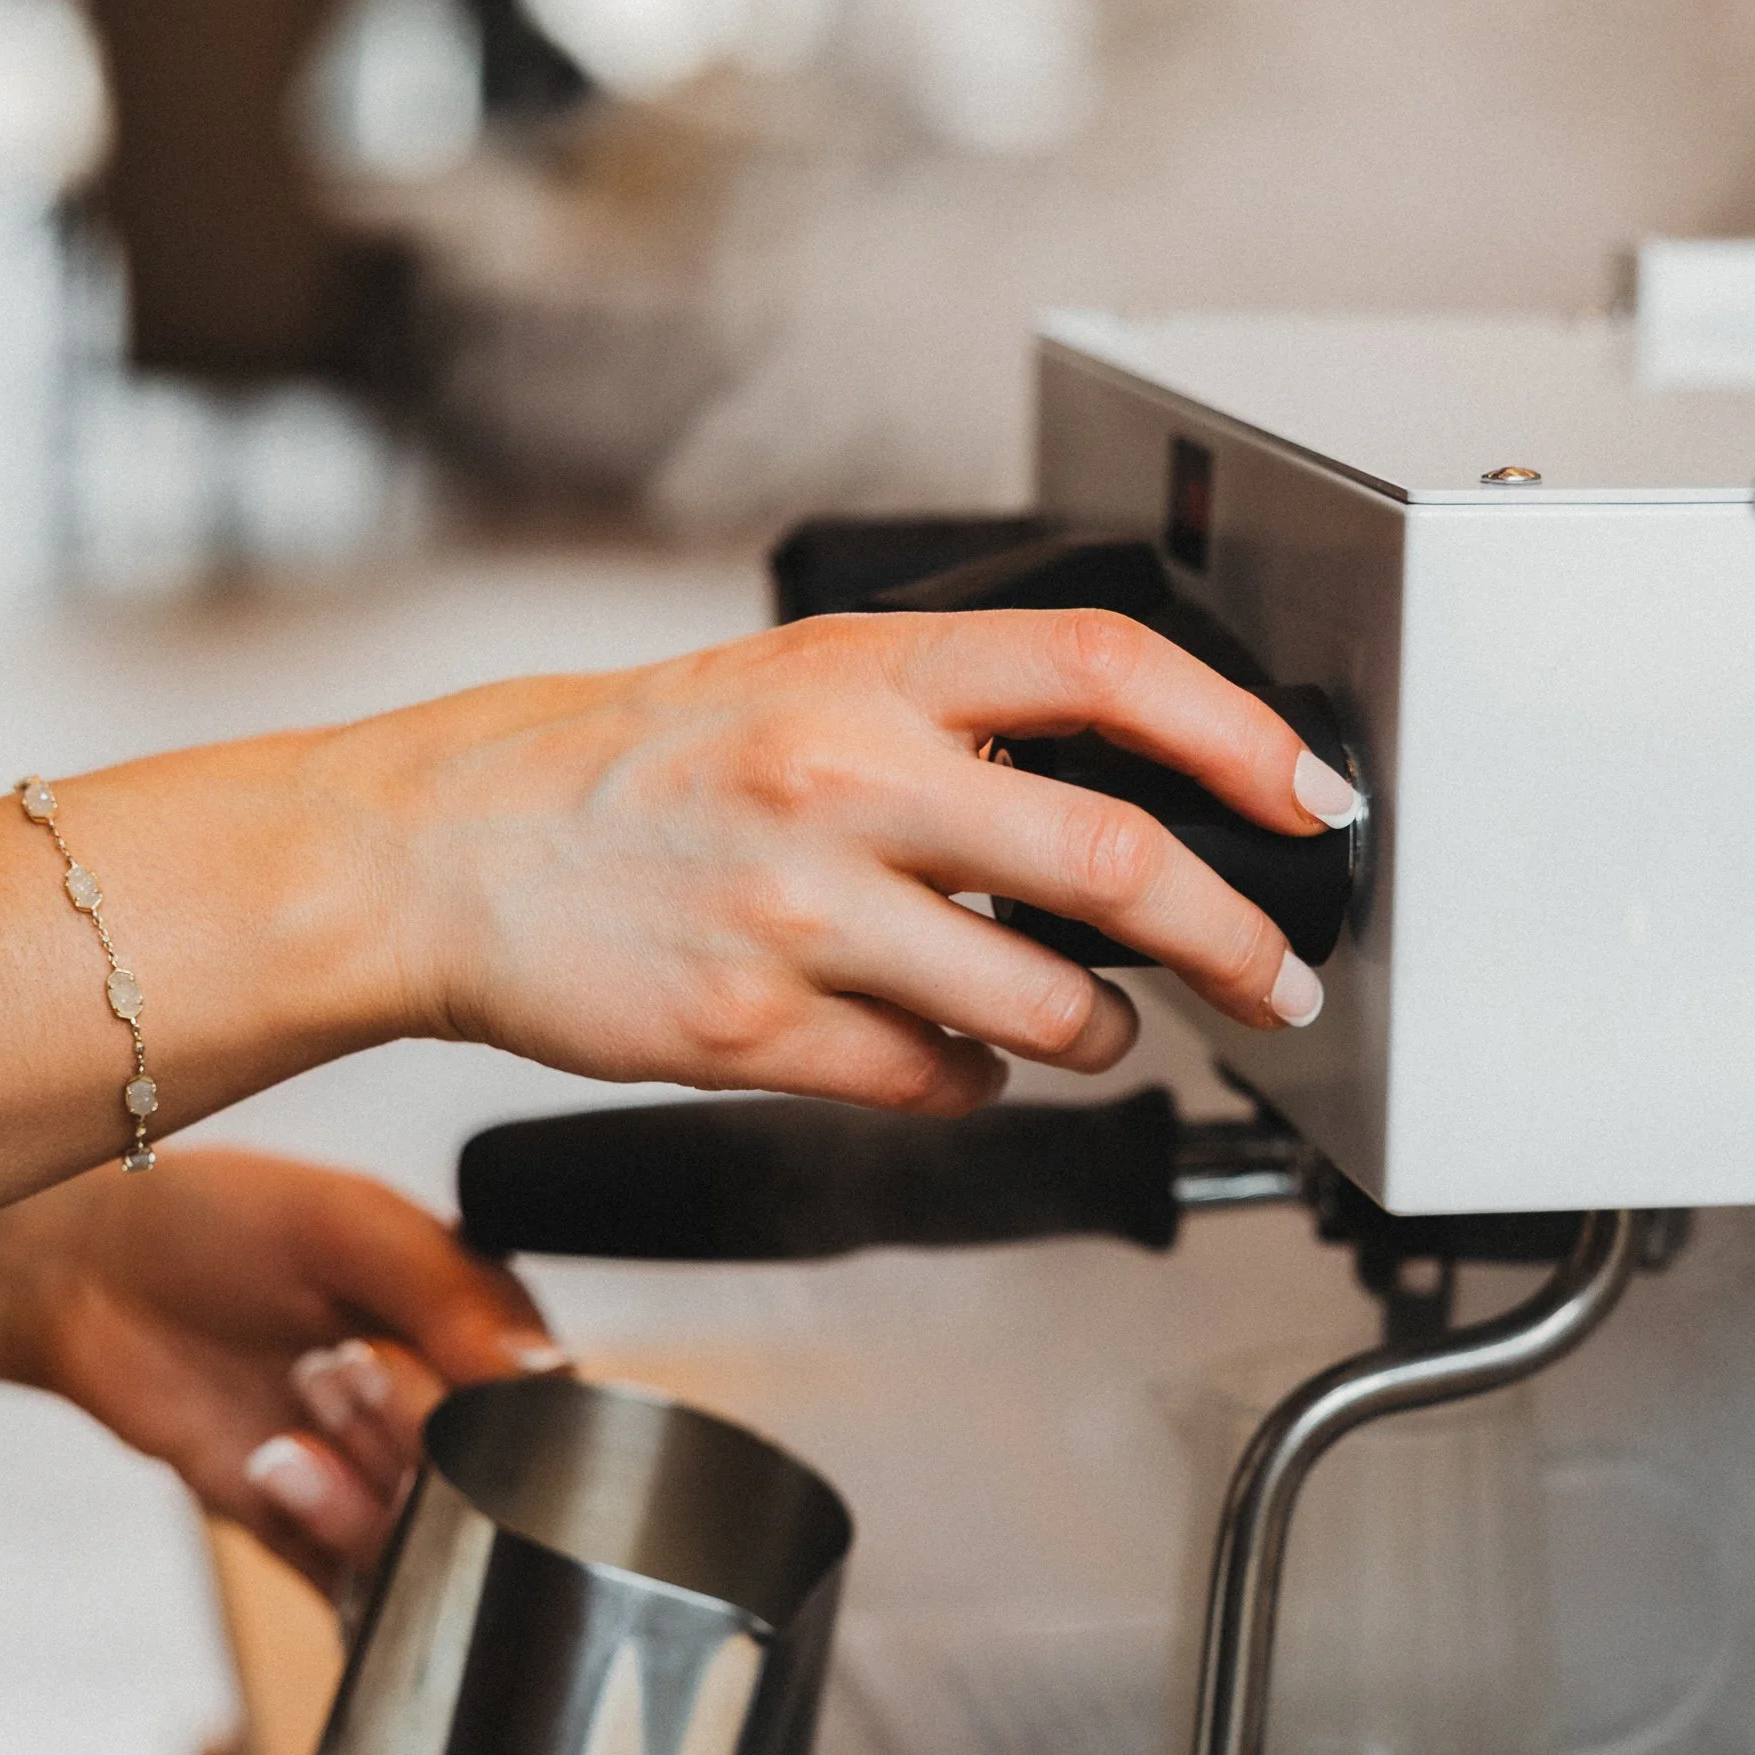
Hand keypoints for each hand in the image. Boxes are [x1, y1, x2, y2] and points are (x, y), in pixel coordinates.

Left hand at [0, 1149, 563, 1593]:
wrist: (93, 1278)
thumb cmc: (224, 1222)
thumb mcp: (346, 1225)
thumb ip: (450, 1292)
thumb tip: (545, 1371)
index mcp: (487, 1336)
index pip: (549, 1412)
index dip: (488, 1410)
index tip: (390, 1356)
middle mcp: (455, 1418)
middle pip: (494, 1491)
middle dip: (408, 1442)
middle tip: (323, 1370)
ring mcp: (390, 1486)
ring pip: (436, 1551)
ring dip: (360, 1499)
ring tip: (283, 1433)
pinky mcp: (326, 1541)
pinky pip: (372, 1596)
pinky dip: (331, 1548)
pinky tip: (273, 1472)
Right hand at [364, 606, 1355, 1114]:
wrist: (447, 851)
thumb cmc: (630, 769)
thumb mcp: (800, 683)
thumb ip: (956, 719)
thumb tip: (1129, 782)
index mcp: (868, 671)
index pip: (1109, 671)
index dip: (1239, 737)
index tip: (1307, 798)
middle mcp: (841, 779)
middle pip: (1115, 859)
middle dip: (1231, 938)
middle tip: (1277, 977)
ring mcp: (799, 912)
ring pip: (1042, 1004)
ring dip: (1101, 1033)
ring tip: (1092, 1026)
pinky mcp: (752, 1030)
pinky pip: (934, 1083)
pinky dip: (974, 1083)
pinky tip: (952, 1055)